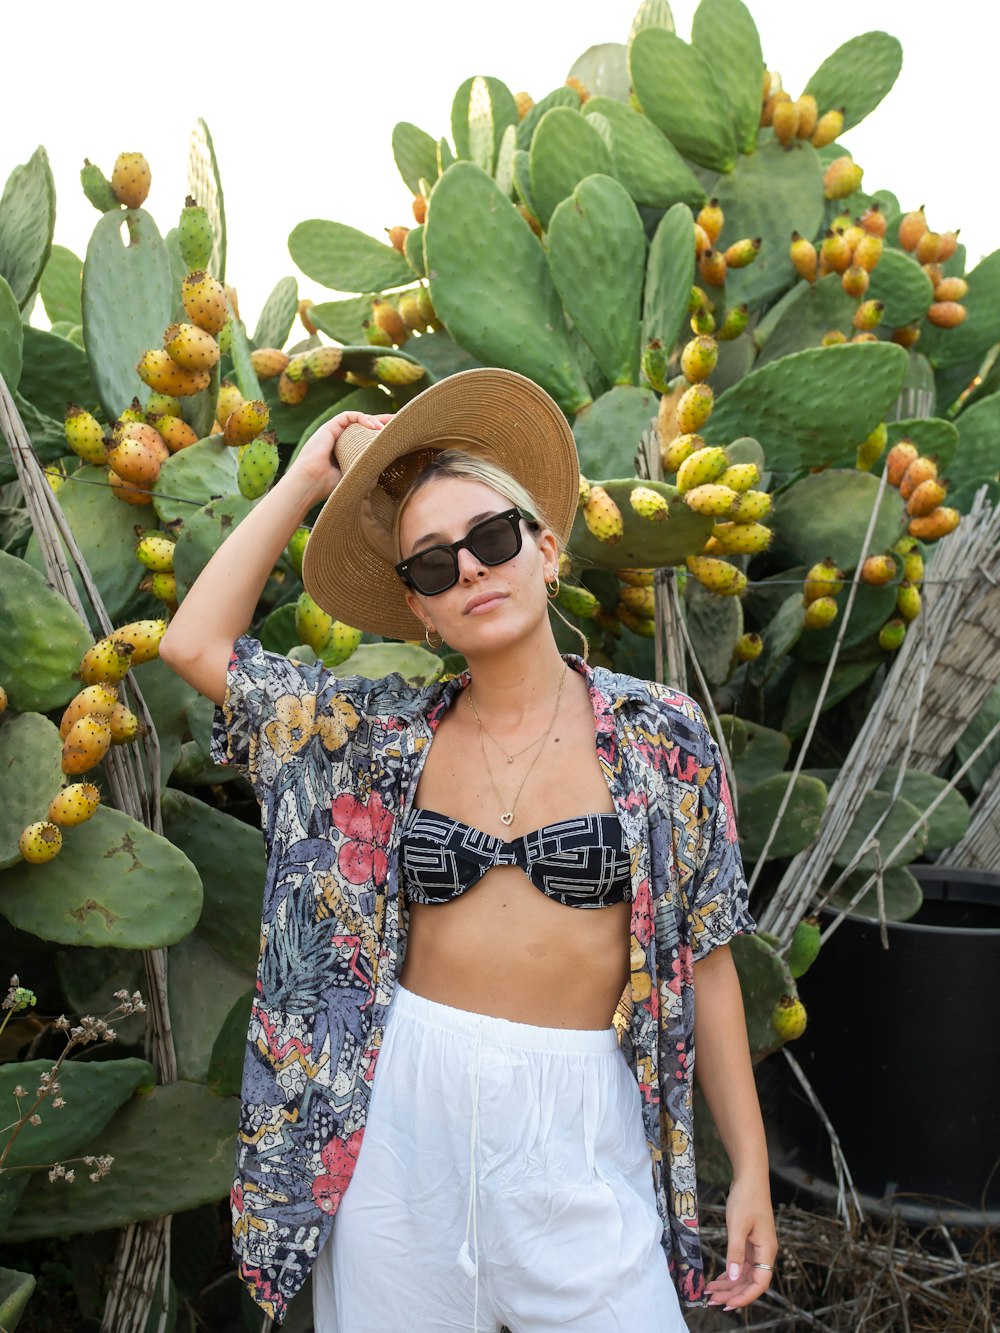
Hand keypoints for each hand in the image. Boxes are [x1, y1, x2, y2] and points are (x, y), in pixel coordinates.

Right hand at [287, 410, 394, 504]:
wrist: (311, 482)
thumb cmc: (331, 486)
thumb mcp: (356, 476)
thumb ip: (368, 469)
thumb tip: (386, 467)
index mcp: (348, 453)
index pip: (367, 440)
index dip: (382, 436)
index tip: (398, 436)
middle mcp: (341, 441)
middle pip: (365, 427)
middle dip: (382, 423)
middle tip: (399, 423)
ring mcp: (335, 433)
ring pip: (358, 419)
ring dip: (374, 419)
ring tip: (386, 427)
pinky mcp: (329, 427)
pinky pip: (348, 416)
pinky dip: (362, 418)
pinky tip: (372, 426)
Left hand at [704, 1173, 776, 1311]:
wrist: (750, 1177)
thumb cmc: (746, 1198)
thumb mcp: (738, 1225)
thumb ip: (735, 1252)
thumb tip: (733, 1277)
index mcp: (766, 1251)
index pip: (759, 1283)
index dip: (744, 1296)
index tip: (727, 1304)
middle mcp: (764, 1252)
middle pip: (750, 1282)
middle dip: (732, 1293)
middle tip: (711, 1300)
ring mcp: (757, 1247)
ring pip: (744, 1274)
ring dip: (729, 1285)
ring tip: (710, 1292)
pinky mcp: (749, 1241)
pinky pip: (741, 1264)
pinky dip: (730, 1272)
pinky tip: (718, 1279)